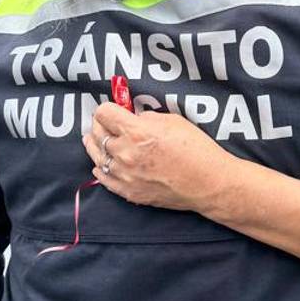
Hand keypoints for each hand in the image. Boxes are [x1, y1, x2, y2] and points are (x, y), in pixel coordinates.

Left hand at [82, 103, 239, 212]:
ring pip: (97, 156)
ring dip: (94, 145)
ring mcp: (125, 175)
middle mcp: (125, 153)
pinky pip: (104, 179)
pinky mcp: (129, 192)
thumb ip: (147, 117)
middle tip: (102, 122)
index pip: (104, 114)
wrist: (208, 183)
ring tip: (91, 139)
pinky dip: (100, 169)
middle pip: (97, 133)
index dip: (106, 109)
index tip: (110, 109)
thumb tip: (134, 118)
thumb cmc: (196, 149)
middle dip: (99, 124)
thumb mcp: (173, 121)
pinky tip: (99, 165)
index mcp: (136, 131)